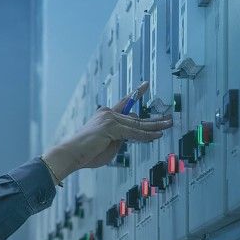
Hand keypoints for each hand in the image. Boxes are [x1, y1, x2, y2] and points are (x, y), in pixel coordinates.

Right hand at [42, 82, 174, 182]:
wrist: (71, 154)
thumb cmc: (88, 153)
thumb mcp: (109, 144)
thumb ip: (121, 137)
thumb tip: (133, 134)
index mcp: (105, 115)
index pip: (124, 102)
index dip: (136, 93)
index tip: (145, 85)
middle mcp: (108, 113)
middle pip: (136, 117)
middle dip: (154, 120)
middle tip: (168, 119)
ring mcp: (110, 119)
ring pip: (137, 124)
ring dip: (154, 126)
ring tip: (168, 125)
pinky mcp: (112, 127)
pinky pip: (133, 133)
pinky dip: (145, 136)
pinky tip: (156, 136)